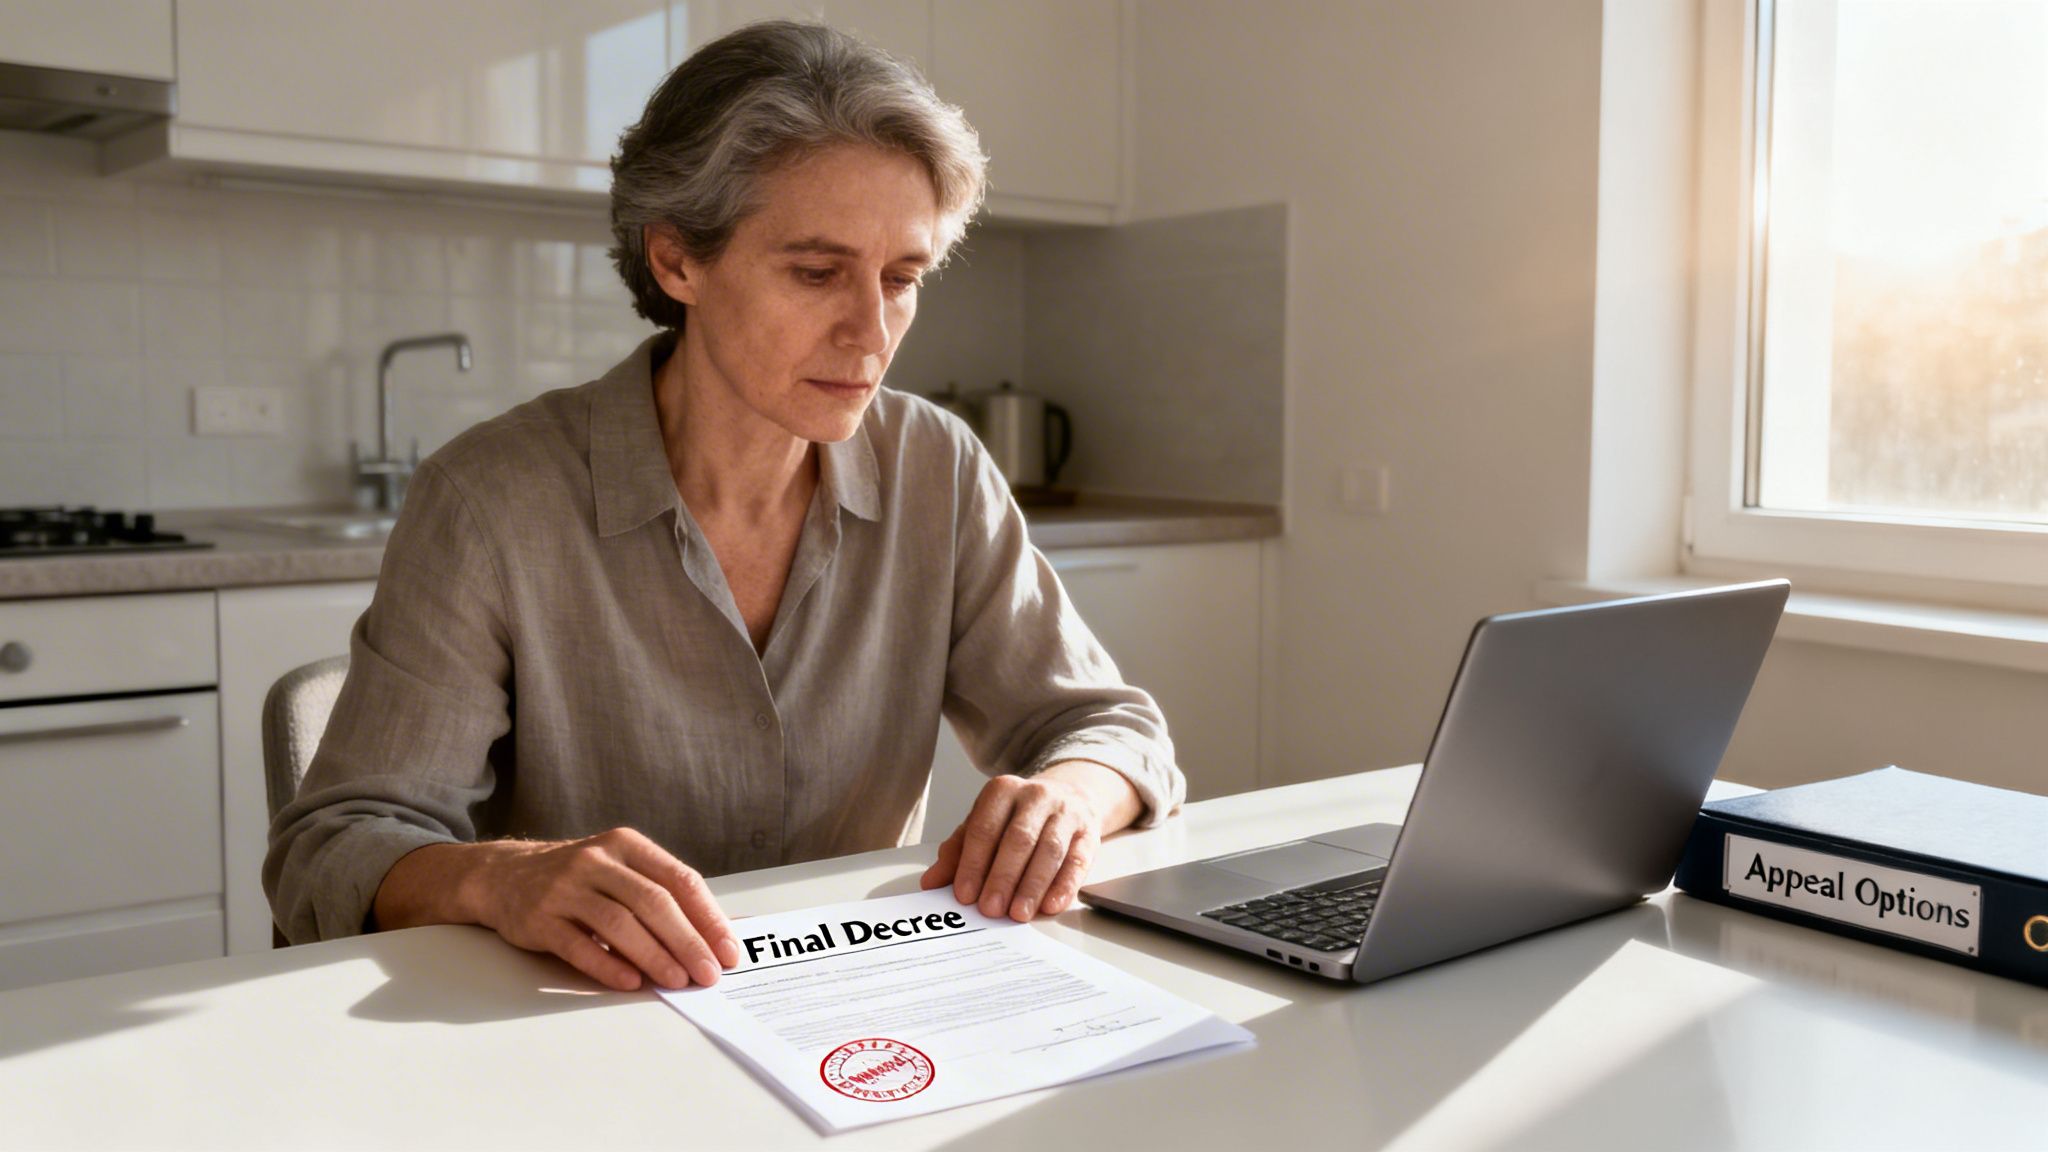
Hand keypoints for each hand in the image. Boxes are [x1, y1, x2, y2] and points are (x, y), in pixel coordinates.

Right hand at [375, 828, 741, 992]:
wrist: (504, 876)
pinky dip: (608, 965)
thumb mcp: (621, 870)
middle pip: (653, 902)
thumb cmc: (579, 879)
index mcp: (627, 845)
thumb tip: (719, 933)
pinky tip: (630, 981)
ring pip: (619, 923)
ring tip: (677, 980)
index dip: (708, 918)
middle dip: (688, 941)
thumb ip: (664, 896)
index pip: (679, 880)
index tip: (728, 950)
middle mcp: (597, 861)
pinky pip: (578, 945)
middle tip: (709, 974)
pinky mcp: (539, 918)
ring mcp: (565, 887)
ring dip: (654, 955)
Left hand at [919, 760, 1141, 920]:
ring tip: (1018, 913)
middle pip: (1019, 839)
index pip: (984, 828)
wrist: (1068, 797)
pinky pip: (1077, 860)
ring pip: (1049, 850)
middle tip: (991, 909)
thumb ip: (958, 853)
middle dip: (1003, 877)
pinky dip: (1064, 885)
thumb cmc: (1017, 817)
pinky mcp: (1088, 833)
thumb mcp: (983, 825)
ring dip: (1032, 885)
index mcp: (1002, 791)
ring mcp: (1066, 813)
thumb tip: (932, 882)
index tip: (965, 894)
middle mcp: (1036, 796)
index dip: (973, 863)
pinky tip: (1051, 905)